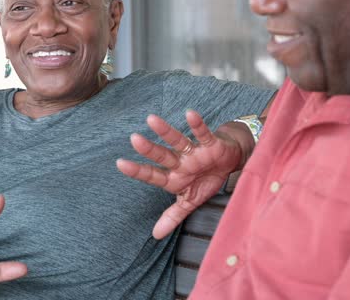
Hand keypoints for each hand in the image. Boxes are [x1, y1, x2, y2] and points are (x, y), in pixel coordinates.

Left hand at [117, 110, 246, 238]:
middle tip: (133, 139)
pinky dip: (197, 125)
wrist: (230, 163)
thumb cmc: (205, 179)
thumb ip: (172, 217)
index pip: (153, 175)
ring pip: (178, 141)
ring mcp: (194, 152)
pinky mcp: (210, 144)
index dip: (137, 171)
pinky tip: (189, 114)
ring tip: (151, 119)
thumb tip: (155, 236)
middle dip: (149, 149)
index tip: (120, 164)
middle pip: (162, 156)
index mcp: (174, 178)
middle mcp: (180, 163)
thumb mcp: (190, 202)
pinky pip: (202, 134)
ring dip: (166, 131)